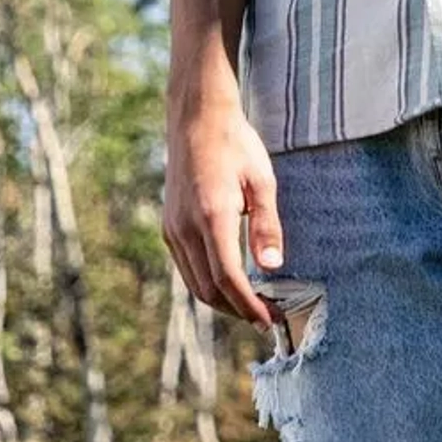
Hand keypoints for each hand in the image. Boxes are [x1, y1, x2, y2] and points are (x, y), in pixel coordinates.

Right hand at [163, 93, 282, 327]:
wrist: (197, 120)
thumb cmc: (236, 145)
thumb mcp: (262, 180)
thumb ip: (266, 225)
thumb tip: (273, 266)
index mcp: (212, 217)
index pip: (228, 278)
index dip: (248, 306)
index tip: (268, 321)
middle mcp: (186, 229)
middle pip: (209, 290)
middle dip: (237, 310)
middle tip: (266, 317)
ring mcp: (173, 230)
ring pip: (195, 283)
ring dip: (222, 301)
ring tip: (252, 306)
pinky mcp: (169, 228)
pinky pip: (187, 268)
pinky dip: (208, 283)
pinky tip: (230, 282)